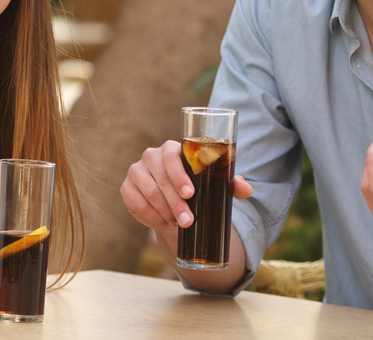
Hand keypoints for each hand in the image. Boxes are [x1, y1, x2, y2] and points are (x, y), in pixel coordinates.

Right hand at [121, 140, 251, 233]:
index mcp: (172, 149)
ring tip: (178, 223)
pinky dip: (149, 215)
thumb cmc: (198, 188)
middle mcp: (151, 156)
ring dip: (163, 210)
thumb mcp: (215, 185)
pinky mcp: (127, 188)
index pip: (172, 156)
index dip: (179, 175)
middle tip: (188, 220)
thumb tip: (246, 189)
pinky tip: (162, 223)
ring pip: (148, 192)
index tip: (190, 194)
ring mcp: (137, 171)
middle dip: (175, 202)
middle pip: (160, 178)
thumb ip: (231, 184)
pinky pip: (134, 202)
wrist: (175, 203)